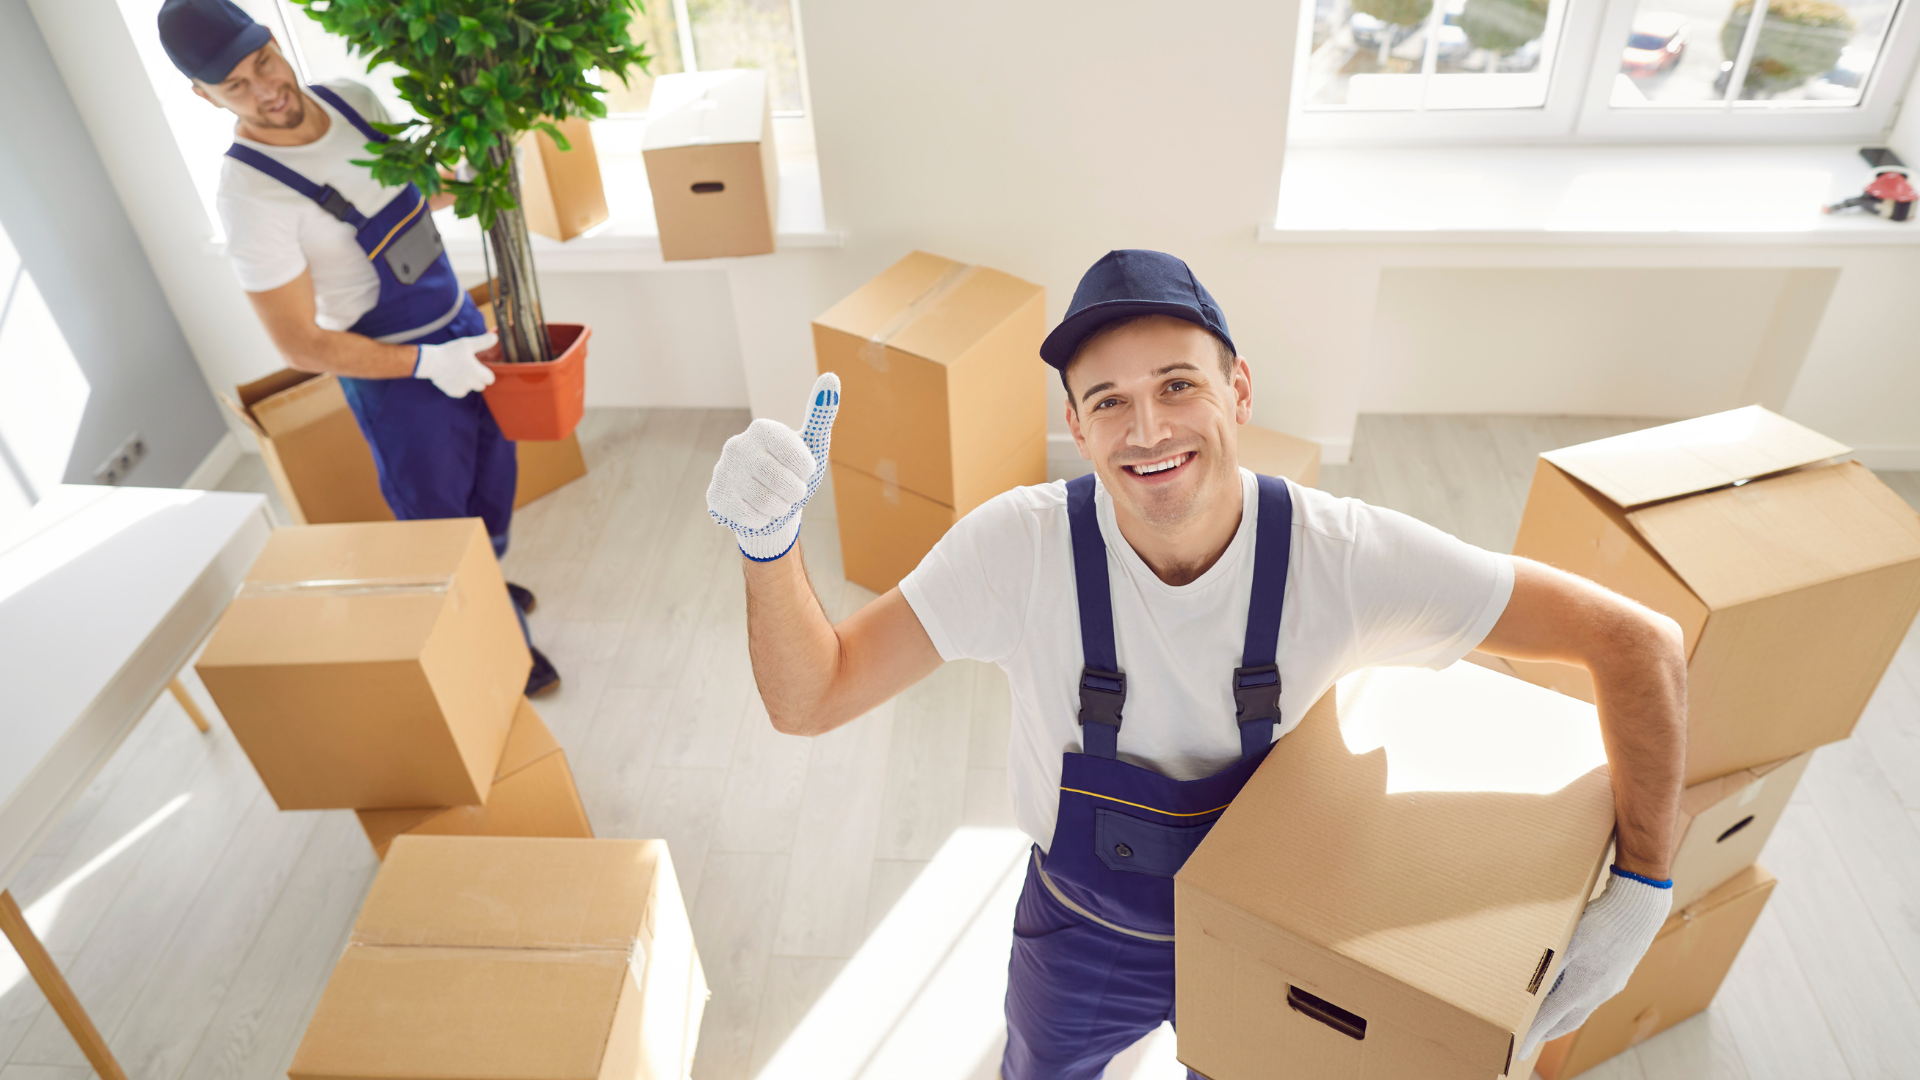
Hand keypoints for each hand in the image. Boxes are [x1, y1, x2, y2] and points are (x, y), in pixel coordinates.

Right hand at [414, 332, 497, 397]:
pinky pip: (460, 391)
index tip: (479, 368)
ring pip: (470, 388)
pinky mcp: (453, 392)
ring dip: (467, 382)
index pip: (490, 379)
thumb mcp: (467, 344)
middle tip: (467, 369)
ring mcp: (462, 389)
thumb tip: (495, 337)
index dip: (486, 374)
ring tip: (457, 371)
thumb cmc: (450, 352)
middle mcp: (471, 383)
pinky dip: (458, 386)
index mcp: (477, 373)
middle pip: (481, 385)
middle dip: (477, 379)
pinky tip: (451, 376)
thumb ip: (483, 342)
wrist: (431, 362)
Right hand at [708, 373, 838, 560]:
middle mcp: (737, 445)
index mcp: (762, 428)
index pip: (799, 458)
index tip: (802, 470)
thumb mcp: (812, 445)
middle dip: (795, 493)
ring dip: (780, 508)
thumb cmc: (793, 472)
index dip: (806, 471)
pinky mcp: (715, 496)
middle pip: (782, 481)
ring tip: (775, 501)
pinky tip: (757, 509)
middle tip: (791, 490)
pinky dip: (762, 519)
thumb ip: (822, 413)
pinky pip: (751, 516)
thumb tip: (831, 377)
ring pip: (766, 502)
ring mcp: (723, 470)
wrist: (767, 506)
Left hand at [1519, 867, 1671, 1059]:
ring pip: (1583, 1009)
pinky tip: (1572, 993)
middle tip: (1532, 1036)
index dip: (1533, 1034)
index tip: (1520, 1049)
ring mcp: (1611, 986)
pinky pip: (1593, 997)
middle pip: (1569, 1020)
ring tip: (1549, 1018)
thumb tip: (1531, 988)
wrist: (1638, 912)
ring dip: (1564, 1017)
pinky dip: (1578, 1003)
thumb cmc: (1599, 924)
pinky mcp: (1617, 976)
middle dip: (1549, 1031)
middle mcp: (1598, 993)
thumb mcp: (1566, 944)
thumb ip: (1549, 968)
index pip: (1550, 1019)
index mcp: (1582, 988)